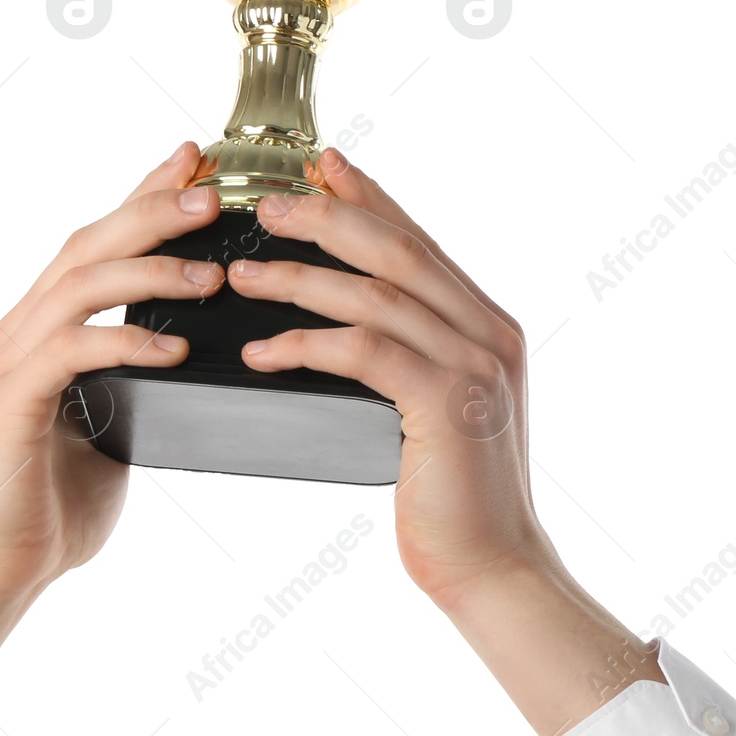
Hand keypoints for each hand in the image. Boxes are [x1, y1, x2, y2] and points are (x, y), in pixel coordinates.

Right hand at [0, 142, 222, 735]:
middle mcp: (25, 327)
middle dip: (152, 209)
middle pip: (90, 242)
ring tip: (211, 272)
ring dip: (148, 268)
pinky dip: (126, 341)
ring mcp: (14, 359)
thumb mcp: (120, 420)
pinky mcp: (14, 400)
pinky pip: (73, 351)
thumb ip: (142, 376)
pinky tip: (176, 347)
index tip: (197, 161)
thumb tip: (198, 348)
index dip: (146, 194)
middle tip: (212, 191)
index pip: (101, 239)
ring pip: (80, 284)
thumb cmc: (61, 497)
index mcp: (49, 324)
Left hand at [228, 150, 663, 735]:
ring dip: (301, 277)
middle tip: (266, 204)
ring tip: (241, 273)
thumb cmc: (452, 498)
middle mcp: (489, 333)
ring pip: (377, 293)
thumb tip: (346, 319)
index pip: (418, 242)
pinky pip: (365, 352)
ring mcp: (474, 366)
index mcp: (486, 325)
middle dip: (328, 217)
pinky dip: (307, 343)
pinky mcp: (448, 405)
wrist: (494, 570)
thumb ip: (411, 356)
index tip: (321, 165)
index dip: (368, 198)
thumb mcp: (434, 409)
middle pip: (398, 250)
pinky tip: (260, 350)